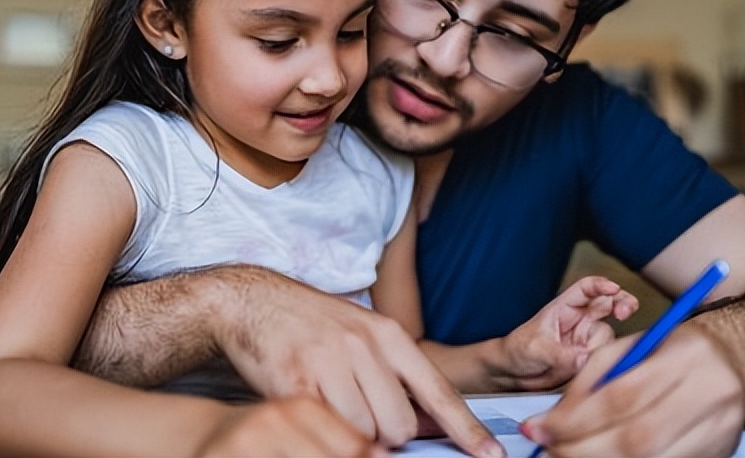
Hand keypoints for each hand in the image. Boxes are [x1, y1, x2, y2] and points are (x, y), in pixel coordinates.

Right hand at [217, 270, 502, 457]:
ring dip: (355, 437)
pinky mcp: (295, 383)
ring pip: (365, 434)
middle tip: (365, 418)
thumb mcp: (364, 334)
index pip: (438, 391)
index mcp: (388, 335)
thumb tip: (431, 421)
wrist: (253, 302)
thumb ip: (397, 373)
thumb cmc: (314, 325)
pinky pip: (328, 430)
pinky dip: (327, 432)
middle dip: (387, 436)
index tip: (491, 456)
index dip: (466, 429)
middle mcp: (364, 347)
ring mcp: (330, 363)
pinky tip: (315, 409)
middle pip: (400, 425)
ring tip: (336, 410)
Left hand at [497, 276, 636, 390]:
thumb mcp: (535, 348)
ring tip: (585, 359)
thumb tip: (583, 358)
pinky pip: (605, 358)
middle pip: (610, 304)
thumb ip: (560, 354)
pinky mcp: (589, 359)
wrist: (513, 374)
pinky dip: (606, 361)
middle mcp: (580, 321)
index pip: (587, 289)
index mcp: (564, 308)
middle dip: (623, 304)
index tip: (614, 289)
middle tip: (625, 312)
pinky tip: (594, 367)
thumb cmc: (519, 350)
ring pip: (609, 336)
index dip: (602, 285)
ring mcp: (587, 340)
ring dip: (604, 346)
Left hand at [520, 320, 744, 456]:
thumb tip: (554, 418)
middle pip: (635, 438)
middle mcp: (709, 395)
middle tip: (547, 450)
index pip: (620, 396)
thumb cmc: (676, 351)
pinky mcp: (718, 452)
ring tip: (567, 457)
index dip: (573, 419)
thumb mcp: (633, 347)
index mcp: (685, 358)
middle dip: (582, 449)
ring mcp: (719, 430)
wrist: (735, 363)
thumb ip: (593, 378)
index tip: (538, 428)